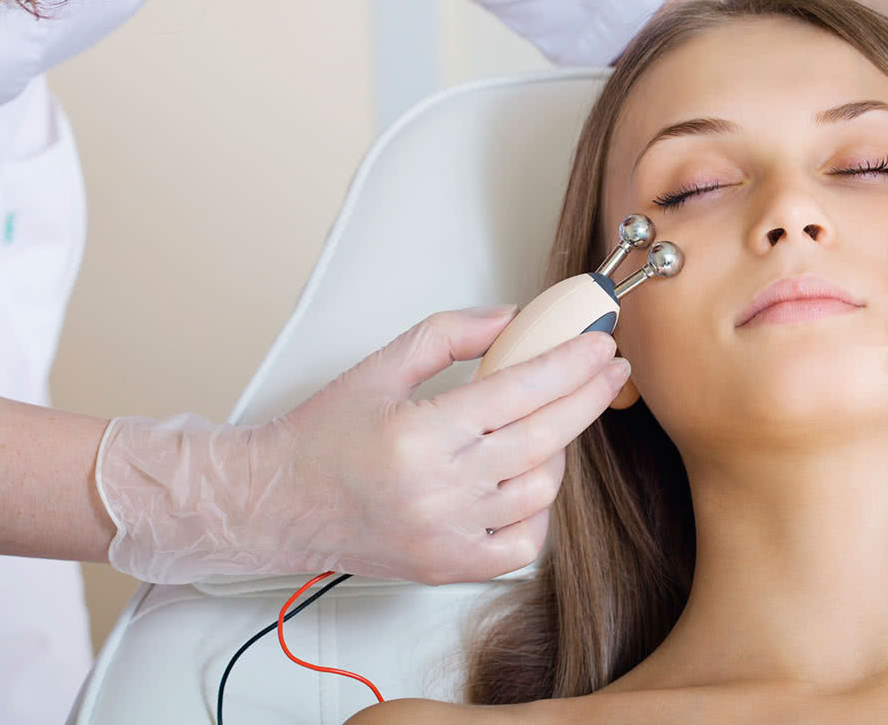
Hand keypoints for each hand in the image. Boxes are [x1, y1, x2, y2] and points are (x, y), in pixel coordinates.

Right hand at [96, 306, 628, 583]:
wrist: (276, 504)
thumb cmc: (322, 435)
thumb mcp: (379, 366)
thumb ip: (449, 335)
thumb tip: (513, 320)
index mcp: (420, 434)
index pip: (519, 391)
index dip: (569, 364)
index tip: (600, 344)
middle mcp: (439, 490)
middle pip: (543, 438)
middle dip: (588, 397)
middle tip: (610, 370)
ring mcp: (448, 535)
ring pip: (539, 490)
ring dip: (560, 449)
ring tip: (553, 419)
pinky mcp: (448, 567)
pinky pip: (521, 543)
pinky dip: (538, 510)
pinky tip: (531, 479)